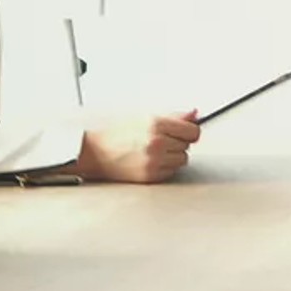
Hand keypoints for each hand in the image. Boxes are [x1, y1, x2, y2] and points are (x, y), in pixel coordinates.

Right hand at [78, 112, 202, 184]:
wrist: (96, 152)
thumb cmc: (117, 133)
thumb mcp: (145, 117)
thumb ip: (174, 116)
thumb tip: (195, 114)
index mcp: (156, 124)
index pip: (193, 131)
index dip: (189, 131)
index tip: (185, 132)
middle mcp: (156, 143)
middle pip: (188, 145)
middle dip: (178, 142)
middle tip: (161, 139)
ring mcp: (154, 161)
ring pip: (182, 160)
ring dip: (173, 155)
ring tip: (155, 150)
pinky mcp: (150, 176)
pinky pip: (171, 172)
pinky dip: (165, 167)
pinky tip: (151, 160)